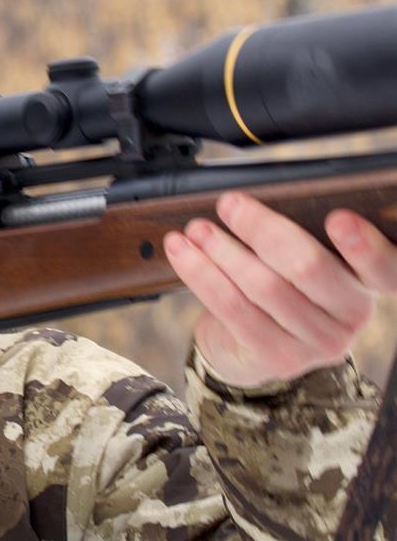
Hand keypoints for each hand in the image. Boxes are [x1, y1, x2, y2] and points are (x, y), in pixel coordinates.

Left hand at [164, 192, 396, 387]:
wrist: (248, 348)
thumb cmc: (275, 288)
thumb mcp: (294, 259)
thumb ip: (292, 235)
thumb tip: (250, 200)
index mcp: (365, 282)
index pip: (385, 267)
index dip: (365, 246)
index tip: (338, 218)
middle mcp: (352, 316)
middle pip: (308, 266)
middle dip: (260, 228)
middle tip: (228, 205)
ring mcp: (318, 343)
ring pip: (263, 286)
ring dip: (222, 250)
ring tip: (196, 229)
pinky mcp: (278, 358)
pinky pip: (232, 307)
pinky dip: (201, 273)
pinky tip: (182, 252)